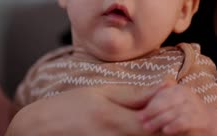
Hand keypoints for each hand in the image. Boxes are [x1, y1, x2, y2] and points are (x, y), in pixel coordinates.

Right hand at [6, 84, 164, 135]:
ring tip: (146, 119)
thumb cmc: (69, 107)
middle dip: (167, 126)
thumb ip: (135, 93)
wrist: (42, 129)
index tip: (174, 105)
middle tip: (167, 112)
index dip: (173, 115)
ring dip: (153, 131)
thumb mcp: (101, 92)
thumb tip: (167, 86)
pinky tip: (134, 127)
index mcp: (116, 122)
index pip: (161, 125)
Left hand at [138, 81, 216, 134]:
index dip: (149, 106)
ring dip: (159, 121)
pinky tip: (165, 130)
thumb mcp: (171, 104)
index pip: (161, 96)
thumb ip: (158, 101)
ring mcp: (194, 105)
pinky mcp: (200, 118)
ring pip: (173, 112)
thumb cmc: (183, 112)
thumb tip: (138, 103)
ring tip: (149, 128)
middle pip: (166, 103)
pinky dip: (174, 125)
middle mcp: (187, 94)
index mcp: (177, 89)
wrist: (208, 122)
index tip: (139, 116)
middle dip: (152, 114)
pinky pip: (184, 121)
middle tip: (142, 123)